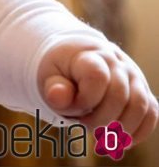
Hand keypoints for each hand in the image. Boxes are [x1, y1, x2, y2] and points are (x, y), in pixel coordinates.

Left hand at [39, 39, 157, 143]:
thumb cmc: (62, 71)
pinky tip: (120, 140)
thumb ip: (53, 88)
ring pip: (140, 107)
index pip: (97, 77)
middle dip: (99, 119)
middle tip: (83, 124)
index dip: (84, 100)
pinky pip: (151, 114)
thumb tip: (57, 97)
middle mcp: (118, 64)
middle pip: (119, 96)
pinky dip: (138, 132)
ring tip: (99, 134)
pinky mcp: (144, 92)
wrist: (79, 57)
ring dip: (119, 128)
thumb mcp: (49, 75)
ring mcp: (135, 78)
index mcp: (91, 56)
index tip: (71, 107)